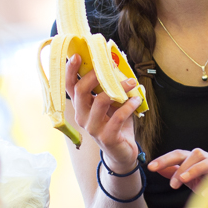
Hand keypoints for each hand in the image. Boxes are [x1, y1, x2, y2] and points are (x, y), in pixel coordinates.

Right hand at [65, 53, 140, 170]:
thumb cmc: (116, 123)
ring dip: (119, 88)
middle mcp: (82, 116)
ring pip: (101, 101)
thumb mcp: (112, 103)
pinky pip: (118, 117)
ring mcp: (93, 128)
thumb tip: (117, 62)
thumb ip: (111, 86)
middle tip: (112, 67)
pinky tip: (137, 99)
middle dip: (96, 75)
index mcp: (81, 106)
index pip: (70, 87)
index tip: (77, 56)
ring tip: (132, 82)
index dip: (70, 71)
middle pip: (81, 91)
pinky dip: (129, 105)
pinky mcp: (106, 137)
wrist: (122, 152)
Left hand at [148, 148, 207, 191]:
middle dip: (181, 167)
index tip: (150, 167)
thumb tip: (157, 169)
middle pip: (194, 154)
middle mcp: (206, 158)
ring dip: (195, 169)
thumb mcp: (187, 177)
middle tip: (172, 185)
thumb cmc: (205, 179)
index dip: (164, 159)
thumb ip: (174, 172)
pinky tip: (203, 194)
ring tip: (184, 180)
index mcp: (194, 158)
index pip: (178, 154)